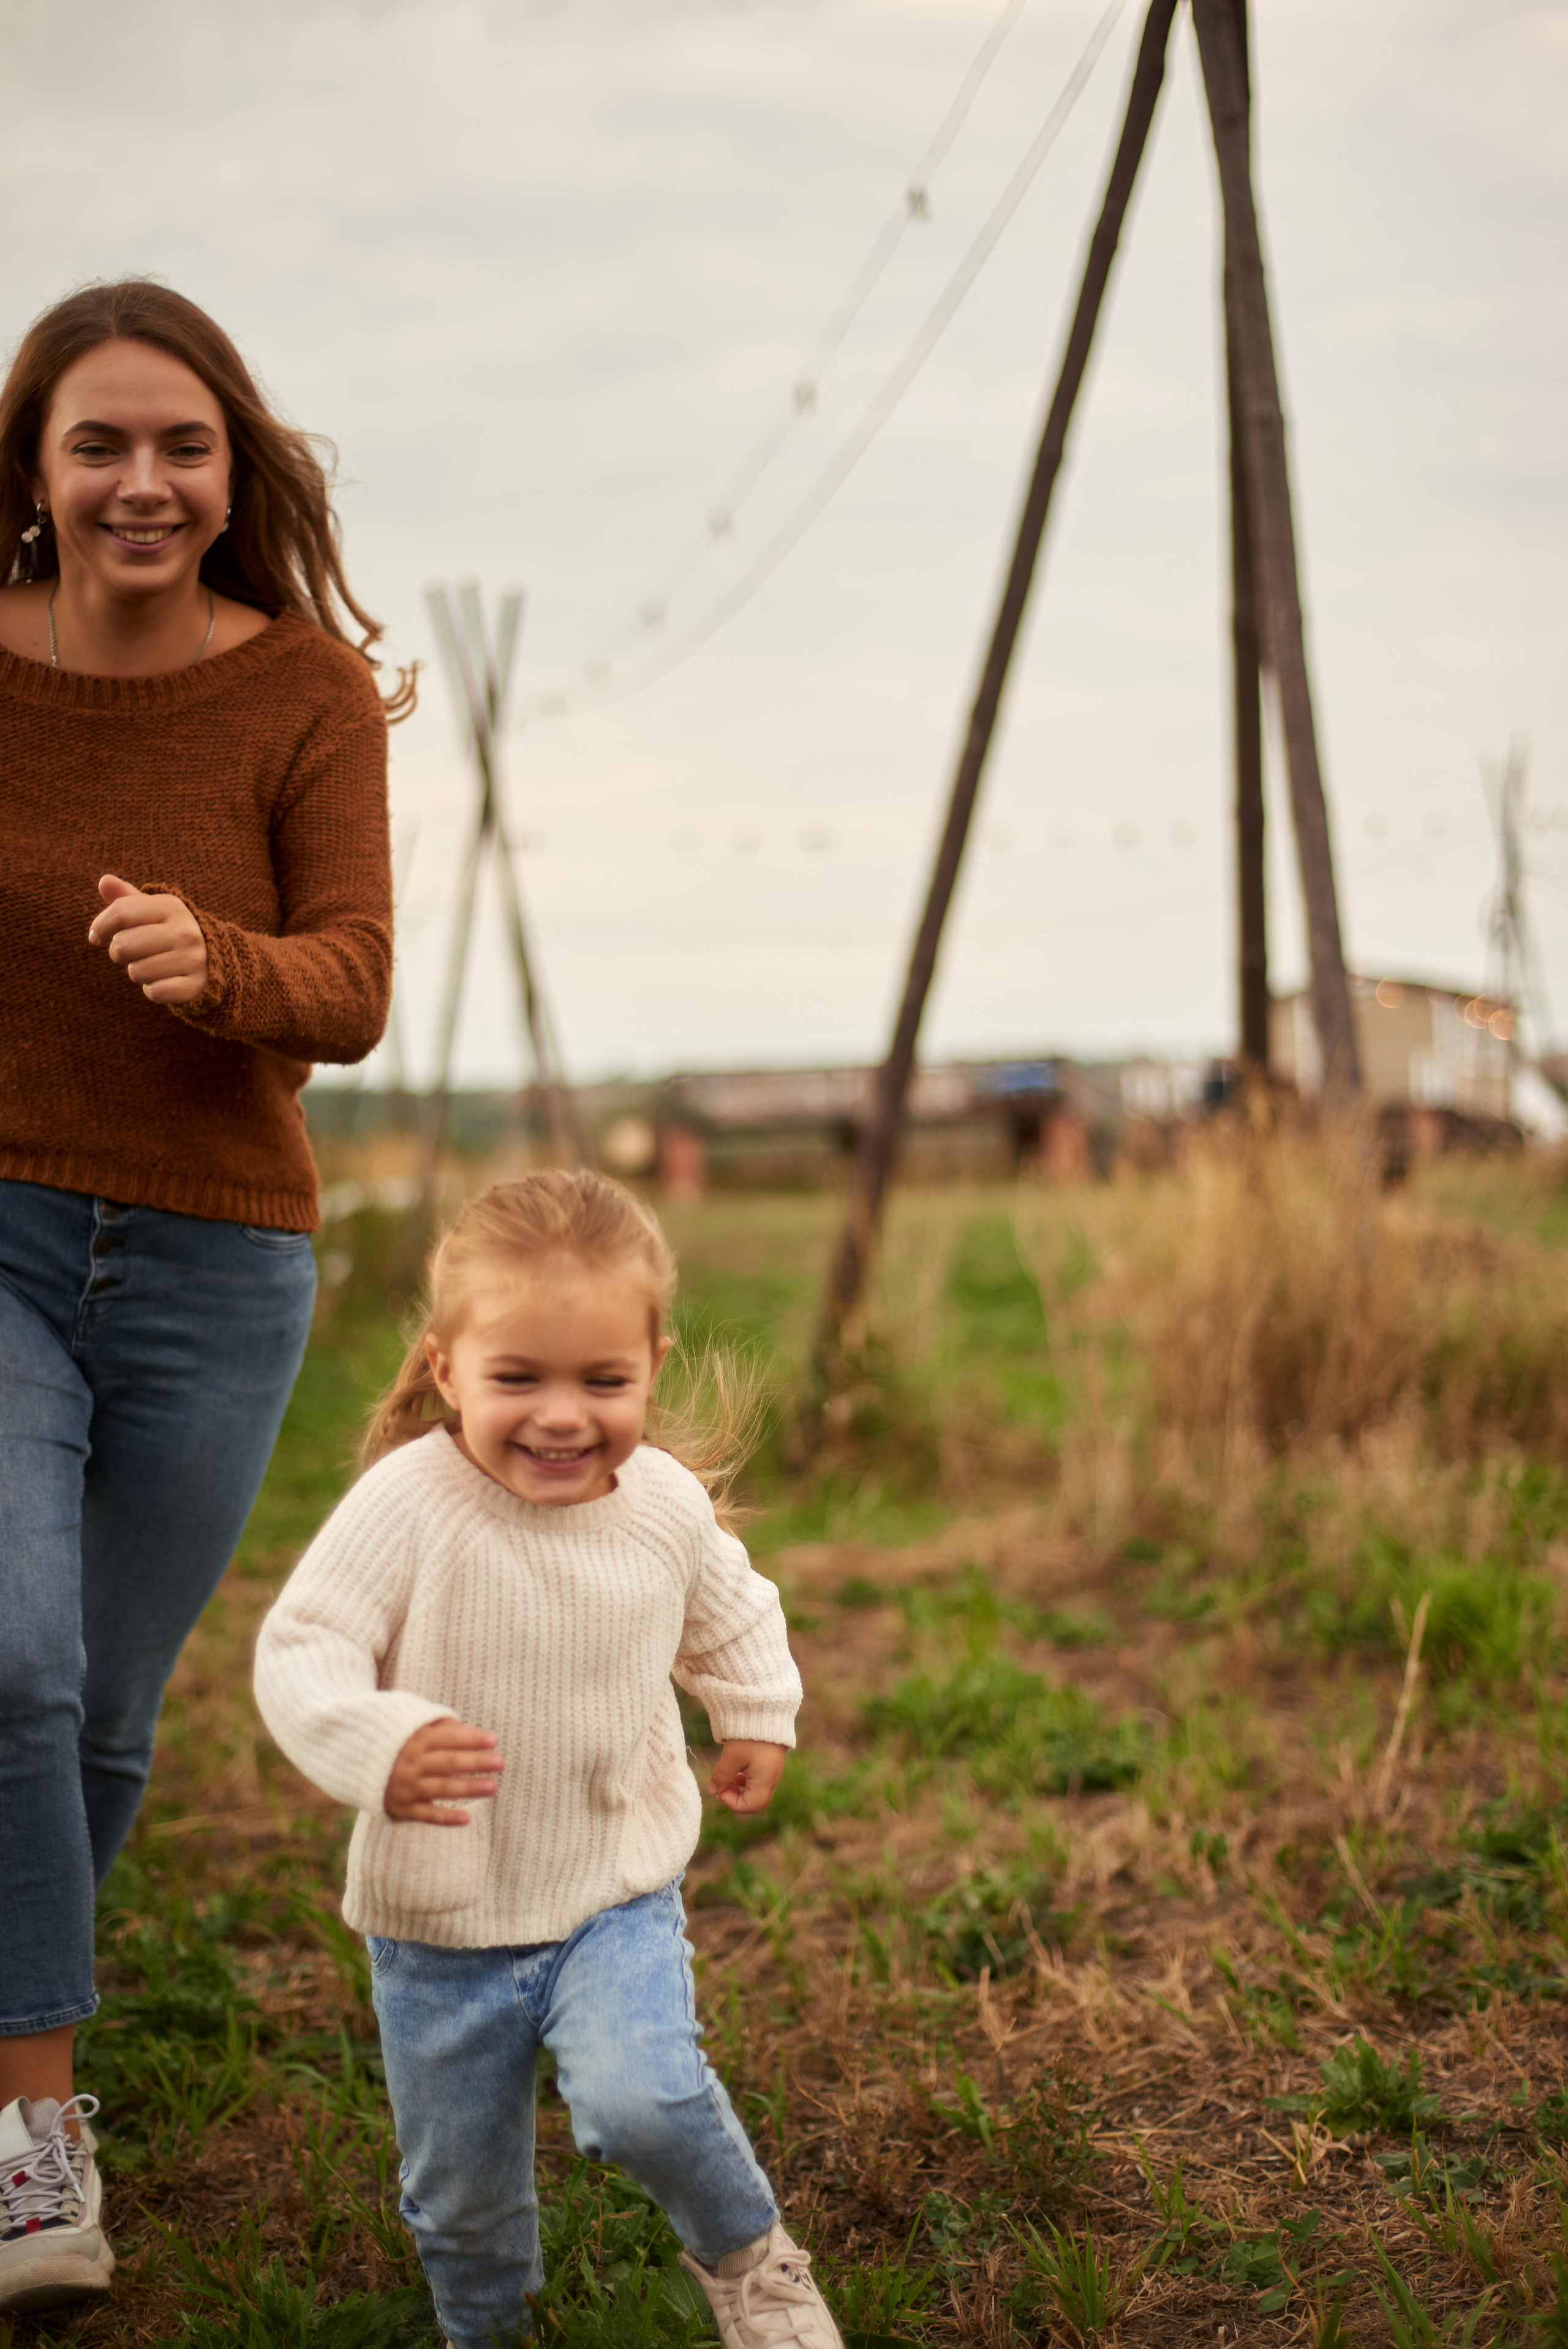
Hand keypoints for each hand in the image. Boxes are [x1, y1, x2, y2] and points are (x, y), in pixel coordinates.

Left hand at [88, 873, 208, 1005]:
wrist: (212, 960)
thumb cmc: (168, 932)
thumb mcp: (151, 911)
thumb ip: (125, 898)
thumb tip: (104, 881)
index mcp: (172, 907)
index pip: (120, 912)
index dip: (100, 926)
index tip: (97, 936)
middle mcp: (185, 931)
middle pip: (122, 945)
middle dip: (117, 952)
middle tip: (131, 953)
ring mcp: (193, 959)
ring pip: (136, 972)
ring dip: (137, 972)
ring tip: (151, 965)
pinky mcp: (195, 985)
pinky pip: (154, 992)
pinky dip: (152, 989)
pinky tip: (164, 980)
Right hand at [384, 1718, 503, 1823]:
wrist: (362, 1767)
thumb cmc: (403, 1745)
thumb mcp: (417, 1729)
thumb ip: (444, 1727)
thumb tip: (474, 1732)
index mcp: (416, 1740)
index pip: (447, 1738)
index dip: (470, 1738)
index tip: (494, 1739)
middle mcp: (412, 1764)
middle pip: (448, 1762)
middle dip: (475, 1762)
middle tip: (500, 1762)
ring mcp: (408, 1787)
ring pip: (441, 1788)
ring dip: (468, 1788)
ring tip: (493, 1787)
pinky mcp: (404, 1809)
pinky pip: (428, 1815)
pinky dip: (446, 1818)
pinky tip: (467, 1818)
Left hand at [707, 1740, 786, 1816]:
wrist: (765, 1711)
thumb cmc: (748, 1735)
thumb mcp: (731, 1757)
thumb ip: (721, 1776)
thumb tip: (713, 1791)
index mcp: (765, 1780)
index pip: (751, 1806)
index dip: (732, 1803)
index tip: (720, 1790)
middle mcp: (772, 1778)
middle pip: (755, 1801)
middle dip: (736, 1797)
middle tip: (722, 1786)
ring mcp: (773, 1770)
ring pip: (757, 1790)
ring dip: (740, 1788)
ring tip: (728, 1776)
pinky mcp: (770, 1762)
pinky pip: (759, 1780)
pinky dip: (746, 1779)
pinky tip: (736, 1769)